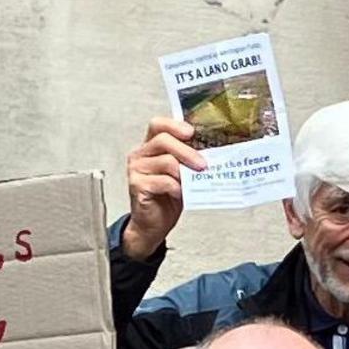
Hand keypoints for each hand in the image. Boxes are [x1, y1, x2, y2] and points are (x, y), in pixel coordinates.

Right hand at [120, 115, 203, 262]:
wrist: (154, 224)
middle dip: (187, 152)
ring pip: (166, 161)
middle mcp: (140, 155)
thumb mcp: (181, 173)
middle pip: (163, 140)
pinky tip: (179, 193)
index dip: (175, 126)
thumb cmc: (168, 197)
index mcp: (150, 147)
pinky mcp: (137, 185)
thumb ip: (187, 159)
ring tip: (192, 182)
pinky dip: (176, 187)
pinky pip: (163, 181)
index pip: (158, 125)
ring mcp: (136, 169)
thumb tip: (212, 151)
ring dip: (185, 172)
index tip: (191, 133)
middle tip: (203, 165)